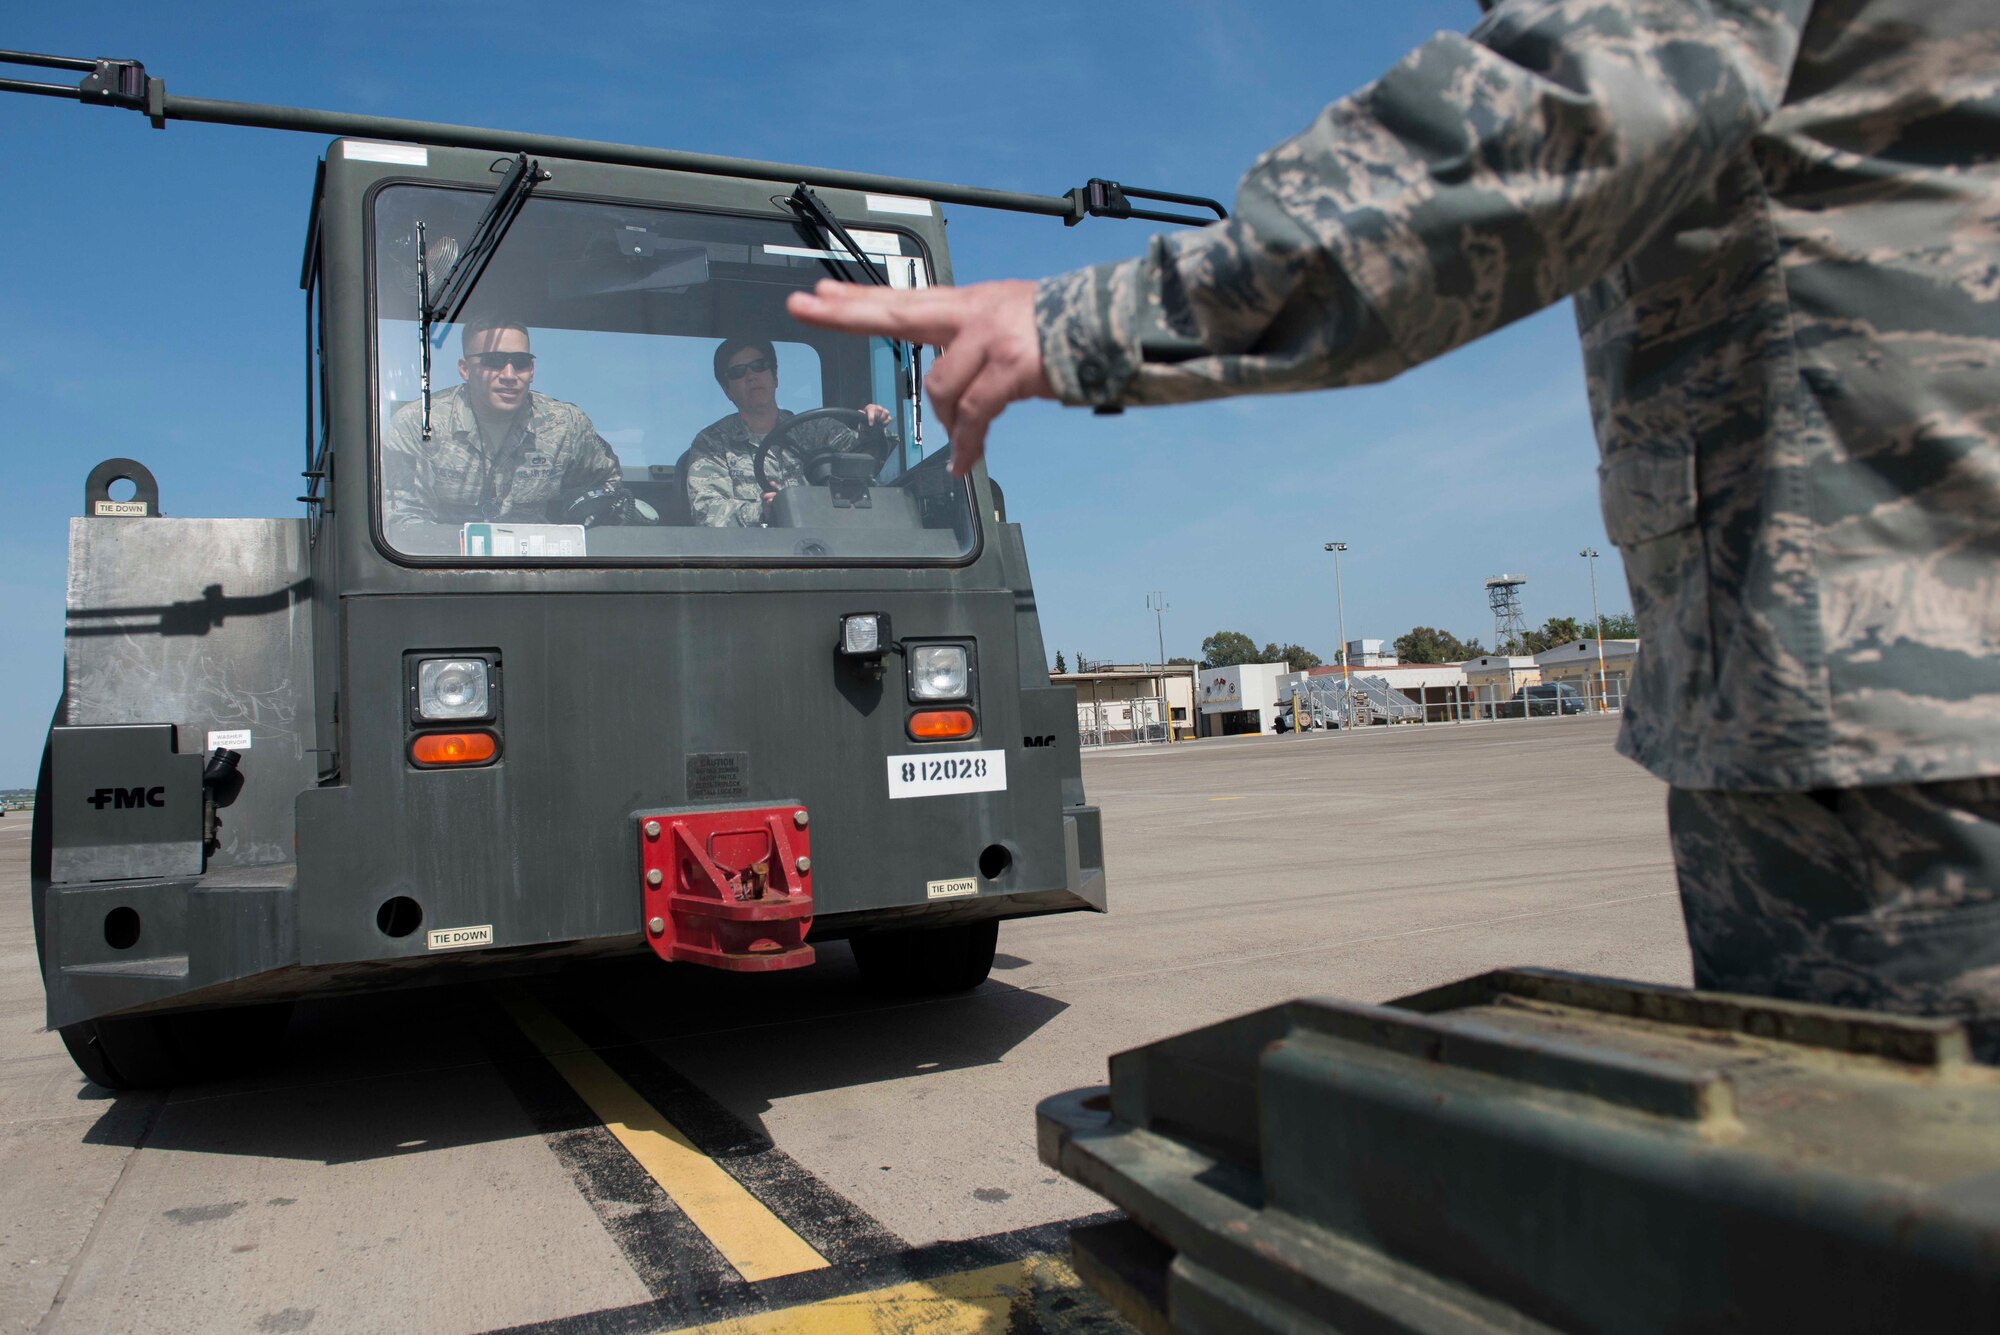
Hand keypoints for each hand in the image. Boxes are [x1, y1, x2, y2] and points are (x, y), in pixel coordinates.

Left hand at [786, 279, 1052, 475]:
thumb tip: (944, 371)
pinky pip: (973, 415)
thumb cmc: (1058, 333)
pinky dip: (967, 445)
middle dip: (846, 311)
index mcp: (968, 303)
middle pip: (896, 311)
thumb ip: (969, 338)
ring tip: (961, 440)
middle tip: (804, 308)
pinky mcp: (1010, 368)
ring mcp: (990, 338)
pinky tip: (962, 464)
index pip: (902, 299)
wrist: (1109, 326)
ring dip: (946, 422)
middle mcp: (973, 313)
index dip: (857, 298)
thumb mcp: (1006, 320)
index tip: (817, 295)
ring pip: (939, 386)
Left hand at [859, 403, 890, 427]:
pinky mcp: (887, 416)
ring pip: (886, 412)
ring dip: (882, 419)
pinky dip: (886, 422)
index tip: (871, 424)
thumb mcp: (863, 416)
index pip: (872, 410)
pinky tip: (882, 424)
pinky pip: (889, 418)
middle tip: (875, 423)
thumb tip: (860, 411)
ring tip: (878, 423)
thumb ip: (861, 414)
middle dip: (877, 418)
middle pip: (880, 410)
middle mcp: (878, 407)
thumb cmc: (867, 418)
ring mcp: (883, 411)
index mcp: (870, 407)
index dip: (871, 418)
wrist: (871, 420)